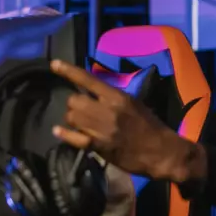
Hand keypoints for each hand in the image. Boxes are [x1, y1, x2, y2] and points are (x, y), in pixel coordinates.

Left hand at [51, 60, 204, 183]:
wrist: (161, 152)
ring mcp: (101, 129)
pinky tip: (58, 132)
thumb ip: (112, 98)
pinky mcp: (98, 146)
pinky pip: (73, 138)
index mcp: (117, 97)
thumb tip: (93, 92)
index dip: (68, 71)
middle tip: (81, 111)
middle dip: (74, 105)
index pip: (88, 79)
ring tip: (80, 124)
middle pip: (74, 101)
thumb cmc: (150, 126)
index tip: (54, 64)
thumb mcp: (133, 104)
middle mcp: (107, 110)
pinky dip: (64, 134)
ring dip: (73, 120)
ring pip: (72, 118)